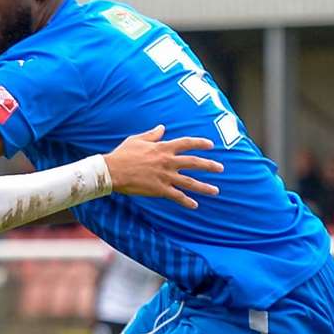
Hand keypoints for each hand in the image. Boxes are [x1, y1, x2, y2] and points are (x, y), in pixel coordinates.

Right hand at [103, 125, 221, 208]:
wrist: (112, 171)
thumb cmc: (122, 154)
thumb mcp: (137, 139)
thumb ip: (152, 134)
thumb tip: (162, 127)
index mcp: (163, 147)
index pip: (187, 143)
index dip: (200, 143)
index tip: (211, 145)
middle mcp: (168, 161)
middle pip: (194, 163)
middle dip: (209, 165)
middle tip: (221, 168)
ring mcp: (165, 176)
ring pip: (189, 182)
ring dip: (204, 187)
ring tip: (216, 191)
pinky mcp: (159, 189)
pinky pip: (176, 196)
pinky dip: (186, 201)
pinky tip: (195, 205)